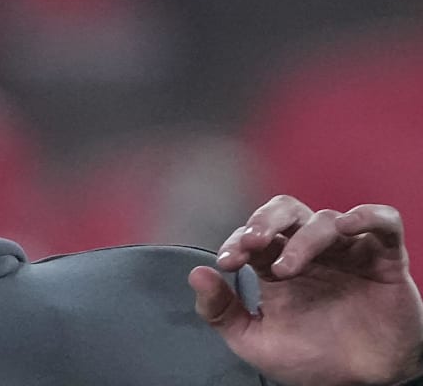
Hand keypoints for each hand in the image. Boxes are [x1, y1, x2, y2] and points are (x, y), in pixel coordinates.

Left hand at [188, 195, 422, 385]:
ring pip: (324, 220)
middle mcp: (310, 251)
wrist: (362, 385)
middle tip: (253, 242)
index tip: (227, 262)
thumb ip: (220, 311)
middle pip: (285, 211)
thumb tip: (196, 274)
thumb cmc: (311, 358)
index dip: (237, 242)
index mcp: (276, 264)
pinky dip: (368, 216)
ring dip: (303, 239)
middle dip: (264, 220)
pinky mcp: (385, 260)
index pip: (252, 237)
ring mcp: (347, 252)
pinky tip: (348, 224)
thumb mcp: (254, 341)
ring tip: (288, 268)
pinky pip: (384, 224)